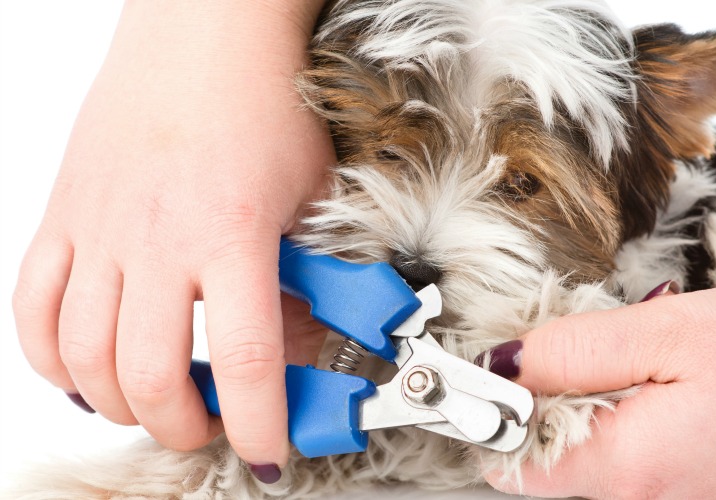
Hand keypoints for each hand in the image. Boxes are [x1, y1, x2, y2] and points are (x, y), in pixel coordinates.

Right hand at [12, 0, 332, 479]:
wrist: (204, 33)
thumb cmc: (262, 105)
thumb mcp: (308, 198)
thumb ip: (306, 279)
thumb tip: (305, 349)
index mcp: (232, 234)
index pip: (245, 359)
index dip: (259, 423)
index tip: (270, 451)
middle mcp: (157, 239)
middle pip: (149, 377)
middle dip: (184, 426)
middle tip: (212, 426)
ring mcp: (99, 229)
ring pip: (82, 357)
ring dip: (122, 403)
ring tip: (159, 404)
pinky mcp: (63, 216)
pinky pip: (31, 308)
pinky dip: (51, 360)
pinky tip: (84, 374)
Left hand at [481, 285, 715, 497]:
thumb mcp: (668, 331)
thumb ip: (575, 350)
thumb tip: (501, 363)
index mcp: (623, 465)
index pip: (508, 461)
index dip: (488, 408)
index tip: (486, 364)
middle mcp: (634, 497)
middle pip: (537, 457)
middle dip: (534, 396)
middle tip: (573, 344)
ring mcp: (657, 495)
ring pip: (574, 451)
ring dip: (574, 399)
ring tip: (621, 357)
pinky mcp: (675, 482)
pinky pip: (614, 451)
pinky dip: (608, 411)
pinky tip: (643, 378)